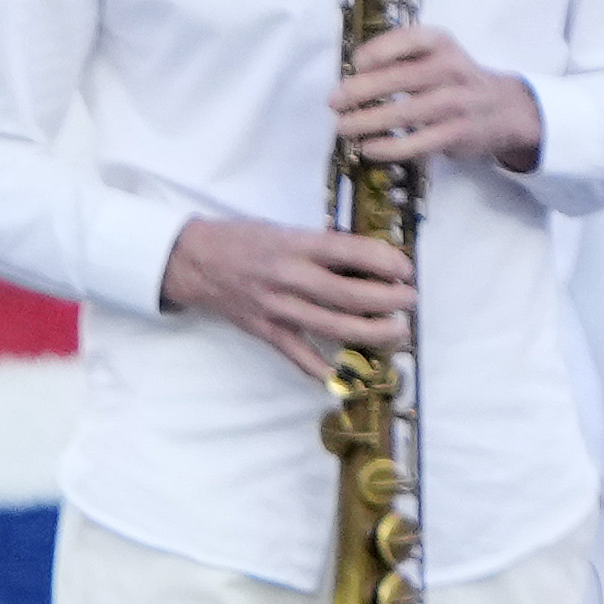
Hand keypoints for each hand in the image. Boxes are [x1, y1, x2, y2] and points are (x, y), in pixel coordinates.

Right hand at [161, 212, 414, 376]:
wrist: (193, 261)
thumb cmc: (243, 240)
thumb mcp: (284, 229)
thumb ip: (321, 245)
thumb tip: (368, 258)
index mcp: (295, 244)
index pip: (350, 252)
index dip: (384, 261)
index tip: (406, 269)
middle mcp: (288, 277)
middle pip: (349, 294)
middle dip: (388, 300)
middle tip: (410, 301)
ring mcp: (277, 308)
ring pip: (333, 327)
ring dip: (372, 332)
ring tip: (398, 332)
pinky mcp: (266, 331)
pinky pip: (299, 355)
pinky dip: (323, 369)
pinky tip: (349, 374)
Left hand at [331, 25, 543, 175]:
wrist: (504, 109)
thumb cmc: (454, 80)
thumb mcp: (437, 55)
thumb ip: (402, 58)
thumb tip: (350, 75)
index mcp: (441, 44)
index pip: (408, 40)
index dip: (377, 50)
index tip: (355, 63)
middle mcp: (450, 70)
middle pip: (399, 79)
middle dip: (360, 91)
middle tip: (334, 101)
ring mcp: (455, 103)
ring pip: (404, 113)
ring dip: (366, 121)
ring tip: (342, 127)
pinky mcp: (455, 134)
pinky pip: (416, 143)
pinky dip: (387, 147)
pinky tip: (367, 147)